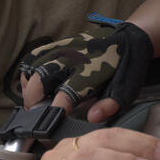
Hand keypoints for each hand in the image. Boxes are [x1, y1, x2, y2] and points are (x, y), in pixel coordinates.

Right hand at [16, 17, 152, 121]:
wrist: (130, 37)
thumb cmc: (127, 68)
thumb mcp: (126, 89)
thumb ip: (109, 105)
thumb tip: (92, 118)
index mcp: (90, 72)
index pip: (65, 94)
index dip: (55, 110)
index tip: (51, 122)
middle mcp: (72, 59)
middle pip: (40, 79)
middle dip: (33, 100)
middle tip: (36, 114)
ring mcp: (64, 49)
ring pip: (33, 66)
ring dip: (29, 86)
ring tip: (33, 100)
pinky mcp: (60, 43)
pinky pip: (35, 55)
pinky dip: (29, 70)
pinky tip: (33, 83)